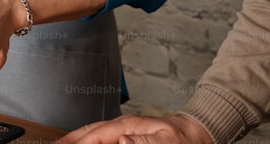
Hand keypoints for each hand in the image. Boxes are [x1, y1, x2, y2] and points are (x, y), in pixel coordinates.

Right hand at [55, 114, 214, 143]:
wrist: (200, 132)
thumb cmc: (187, 140)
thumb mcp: (168, 143)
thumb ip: (143, 141)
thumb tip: (120, 140)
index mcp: (129, 126)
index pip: (97, 135)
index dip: (78, 142)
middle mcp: (123, 126)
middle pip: (89, 132)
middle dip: (70, 140)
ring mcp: (124, 130)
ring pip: (94, 134)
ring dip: (76, 140)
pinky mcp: (128, 136)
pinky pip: (102, 138)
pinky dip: (89, 140)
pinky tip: (85, 143)